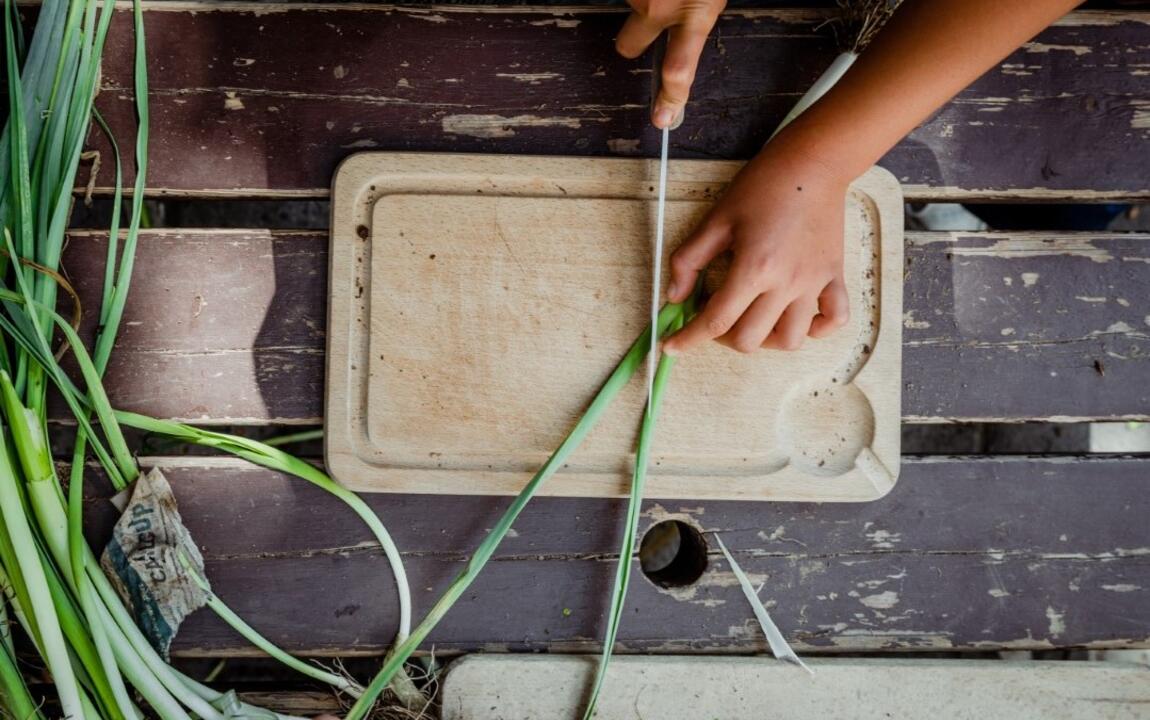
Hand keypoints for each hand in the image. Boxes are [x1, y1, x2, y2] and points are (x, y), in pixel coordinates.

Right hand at [616, 0, 725, 127]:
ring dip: (647, 1)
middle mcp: (657, 5)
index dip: (670, 97)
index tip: (663, 117)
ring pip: (632, 9)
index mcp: (694, 13)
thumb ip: (700, 14)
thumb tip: (692, 29)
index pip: (678, 70)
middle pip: (628, 47)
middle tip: (654, 26)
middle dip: (637, 42)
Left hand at [662, 139, 851, 354]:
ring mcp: (813, 283)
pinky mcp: (834, 276)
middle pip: (749, 339)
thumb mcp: (716, 219)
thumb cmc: (764, 185)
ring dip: (765, 339)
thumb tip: (674, 295)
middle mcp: (786, 283)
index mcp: (754, 267)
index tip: (672, 346)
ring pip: (790, 340)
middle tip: (714, 315)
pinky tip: (798, 319)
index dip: (688, 339)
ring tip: (752, 319)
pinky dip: (816, 330)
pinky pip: (834, 320)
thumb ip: (689, 260)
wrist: (813, 163)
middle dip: (722, 337)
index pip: (715, 322)